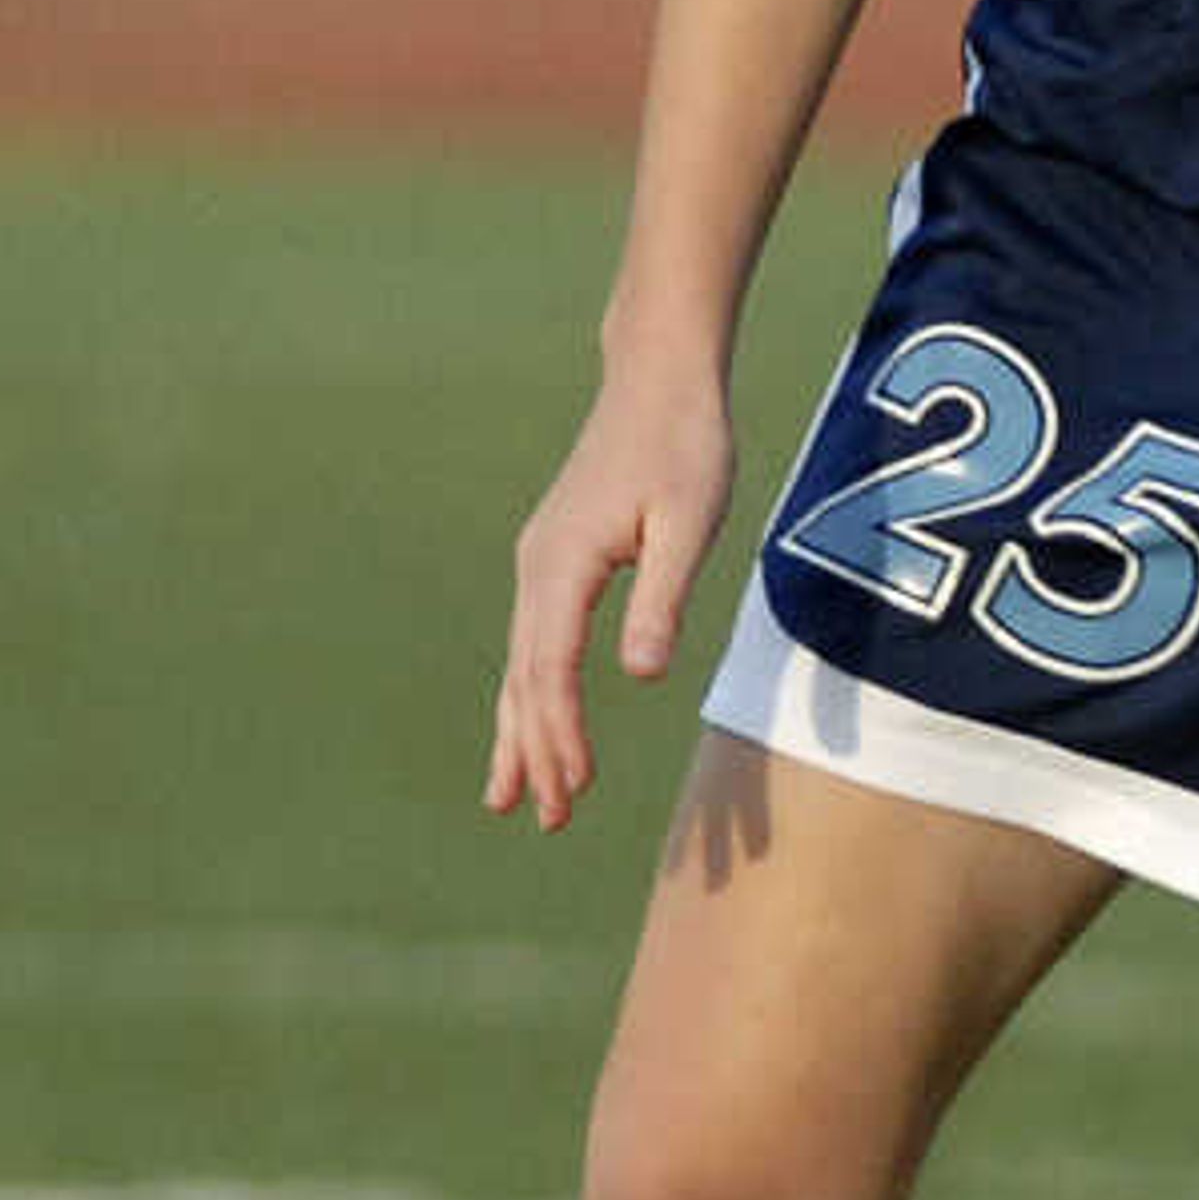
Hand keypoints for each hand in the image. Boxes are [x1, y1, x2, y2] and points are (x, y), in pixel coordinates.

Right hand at [483, 357, 737, 831]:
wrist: (658, 379)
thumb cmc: (684, 445)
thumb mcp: (688, 523)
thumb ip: (662, 598)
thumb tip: (642, 677)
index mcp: (563, 564)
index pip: (553, 669)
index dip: (561, 733)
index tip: (575, 787)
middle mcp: (537, 570)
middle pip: (525, 679)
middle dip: (534, 752)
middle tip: (548, 820)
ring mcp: (539, 565)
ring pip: (520, 667)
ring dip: (520, 733)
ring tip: (510, 799)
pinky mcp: (554, 561)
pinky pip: (533, 644)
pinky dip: (529, 694)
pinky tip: (530, 723)